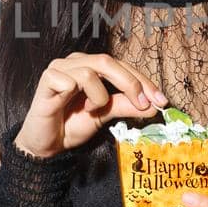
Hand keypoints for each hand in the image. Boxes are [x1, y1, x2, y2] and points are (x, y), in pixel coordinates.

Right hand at [14, 51, 168, 158]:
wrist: (46, 145)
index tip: (161, 101)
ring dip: (99, 96)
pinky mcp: (47, 78)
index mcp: (91, 66)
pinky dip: (77, 95)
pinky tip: (69, 106)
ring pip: (91, 70)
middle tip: (144, 104)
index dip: (143, 81)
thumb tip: (153, 105)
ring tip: (92, 110)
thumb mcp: (105, 115)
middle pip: (109, 61)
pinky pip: (70, 80)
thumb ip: (126, 106)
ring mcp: (60, 68)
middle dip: (131, 83)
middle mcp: (76, 62)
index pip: (122, 66)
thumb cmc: (71, 125)